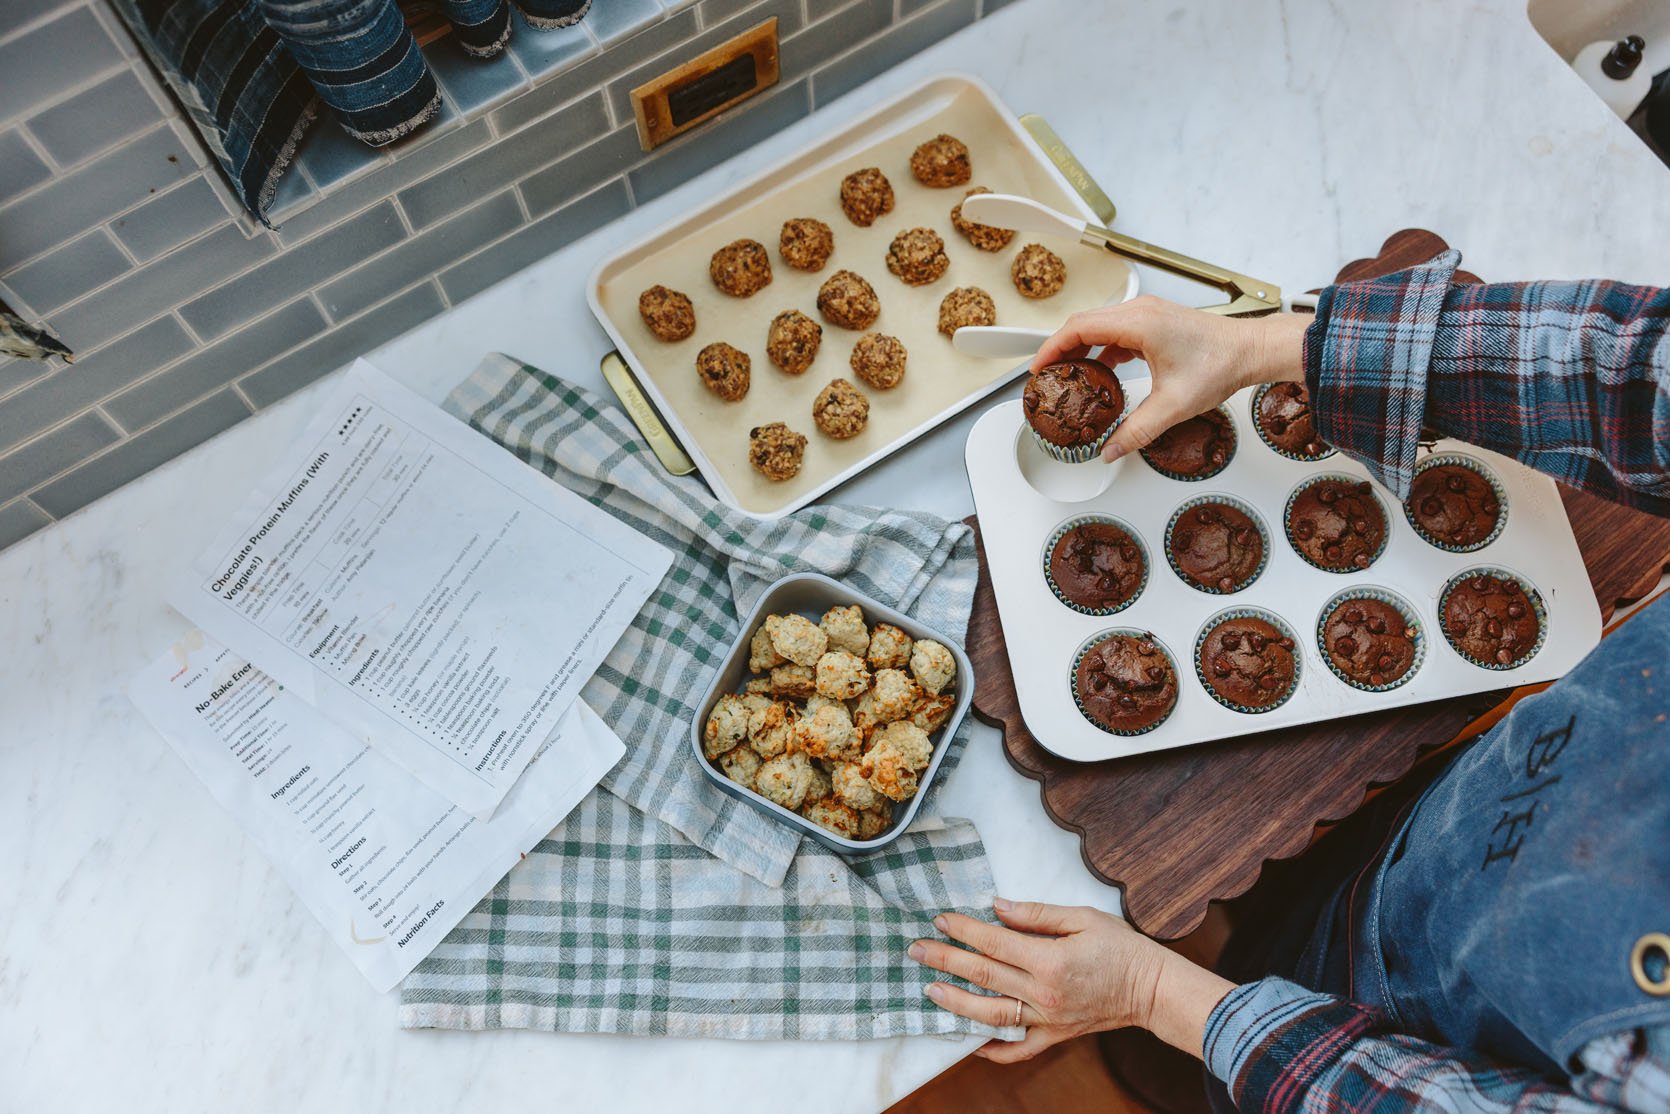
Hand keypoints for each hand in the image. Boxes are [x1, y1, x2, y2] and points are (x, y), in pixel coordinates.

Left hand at [908, 898, 1232, 1063]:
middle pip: (985, 975)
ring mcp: (1049, 1019)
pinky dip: (993, 1048)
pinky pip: (1019, 1048)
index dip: (963, 930)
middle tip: (915, 949)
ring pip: (993, 1015)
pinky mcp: (1056, 1036)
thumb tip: (996, 906)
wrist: (1153, 988)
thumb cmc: (1121, 946)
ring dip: (957, 1002)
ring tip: (930, 990)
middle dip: (946, 960)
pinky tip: (970, 1042)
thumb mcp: (1082, 917)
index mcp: (1051, 959)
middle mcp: (1045, 993)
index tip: (939, 919)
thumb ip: (1036, 913)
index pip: (994, 942)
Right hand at [1029, 296, 1310, 462]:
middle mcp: (1140, 312)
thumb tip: (1111, 450)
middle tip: (1046, 374)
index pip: (1078, 329)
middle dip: (1060, 348)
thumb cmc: (1221, 364)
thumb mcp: (1173, 406)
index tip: (1038, 369)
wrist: (1251, 351)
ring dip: (1081, 347)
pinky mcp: (1155, 322)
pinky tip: (1102, 370)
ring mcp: (1148, 314)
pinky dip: (1102, 348)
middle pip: (1083, 323)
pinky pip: (1116, 330)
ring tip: (1069, 373)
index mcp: (1138, 323)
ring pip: (1099, 325)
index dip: (1052, 348)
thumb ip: (1136, 430)